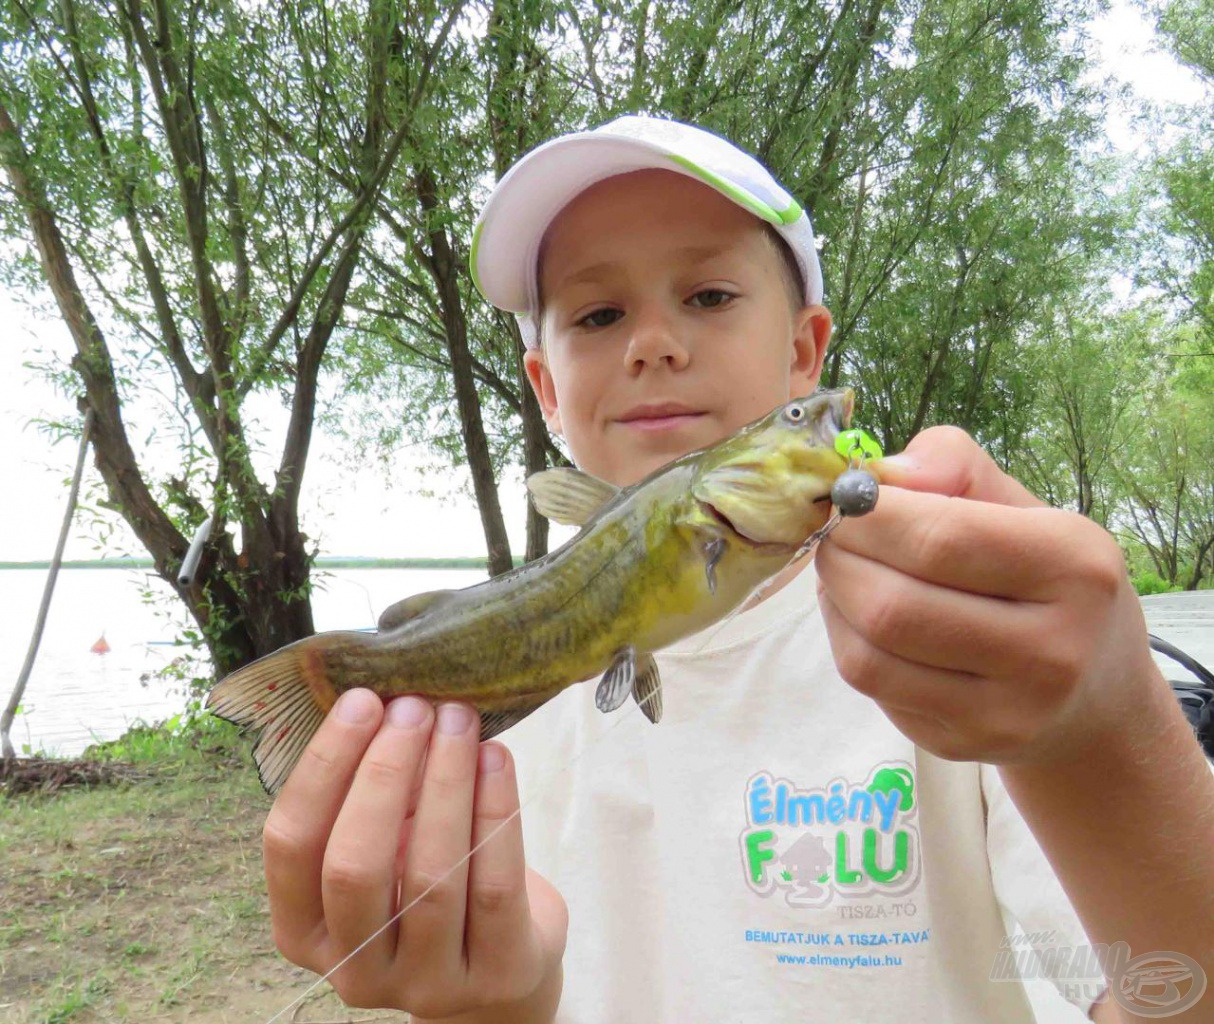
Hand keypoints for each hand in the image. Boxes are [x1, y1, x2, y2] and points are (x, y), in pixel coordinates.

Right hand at [262, 690, 567, 1019]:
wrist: (501, 961)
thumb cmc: (428, 878)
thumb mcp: (384, 843)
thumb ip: (370, 790)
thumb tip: (384, 698)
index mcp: (304, 931)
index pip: (291, 846)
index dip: (324, 767)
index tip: (361, 700)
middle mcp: (353, 970)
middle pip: (354, 865)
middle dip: (384, 771)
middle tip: (415, 706)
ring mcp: (424, 984)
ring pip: (430, 875)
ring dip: (444, 781)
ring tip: (460, 718)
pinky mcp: (494, 977)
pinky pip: (494, 885)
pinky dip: (495, 809)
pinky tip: (496, 757)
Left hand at [815, 426, 1160, 765]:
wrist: (1095, 697)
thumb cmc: (1048, 581)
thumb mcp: (1025, 507)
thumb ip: (953, 467)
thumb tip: (878, 474)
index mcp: (1074, 568)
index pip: (940, 539)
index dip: (870, 515)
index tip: (848, 497)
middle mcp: (1051, 650)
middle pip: (892, 605)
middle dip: (839, 559)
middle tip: (833, 535)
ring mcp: (1006, 712)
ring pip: (868, 657)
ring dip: (833, 603)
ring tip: (842, 571)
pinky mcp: (962, 745)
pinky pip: (872, 688)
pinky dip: (847, 641)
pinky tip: (860, 616)